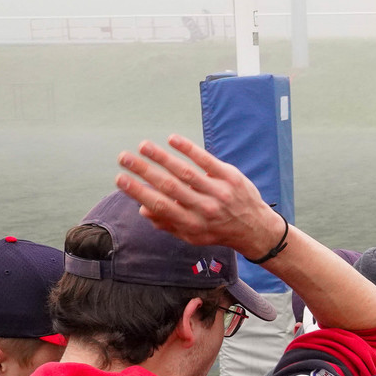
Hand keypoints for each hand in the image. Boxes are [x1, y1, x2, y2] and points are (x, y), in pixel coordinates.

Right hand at [116, 135, 284, 257]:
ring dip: (162, 157)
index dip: (138, 192)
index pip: (160, 206)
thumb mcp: (192, 236)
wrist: (255, 229)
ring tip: (143, 146)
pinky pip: (207, 161)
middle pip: (169, 186)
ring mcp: (219, 192)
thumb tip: (142, 209)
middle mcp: (204, 209)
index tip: (120, 179)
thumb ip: (168, 223)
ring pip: (186, 172)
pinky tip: (172, 139)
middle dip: (143, 171)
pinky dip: (189, 149)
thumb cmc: (217, 231)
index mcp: (191, 224)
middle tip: (124, 158)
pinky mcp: (230, 177)